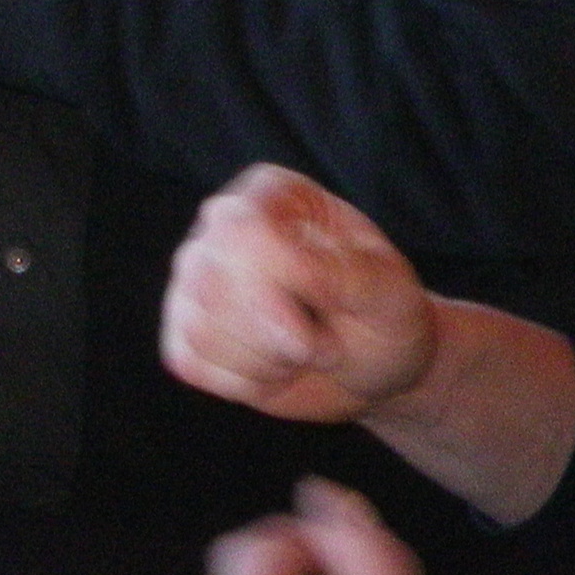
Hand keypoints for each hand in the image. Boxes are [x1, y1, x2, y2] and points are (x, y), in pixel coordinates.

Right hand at [164, 168, 442, 429]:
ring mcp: (196, 277)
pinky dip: (242, 381)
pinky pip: (191, 361)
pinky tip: (273, 369)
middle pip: (211, 280)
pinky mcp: (186, 329)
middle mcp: (220, 226)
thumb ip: (347, 273)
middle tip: (324, 342)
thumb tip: (294, 272)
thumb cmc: (384, 314)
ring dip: (264, 361)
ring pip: (199, 326)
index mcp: (271, 193)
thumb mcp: (388, 289)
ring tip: (299, 353)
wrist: (374, 366)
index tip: (331, 308)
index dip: (284, 281)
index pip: (242, 227)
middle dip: (278, 334)